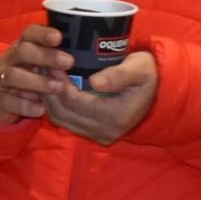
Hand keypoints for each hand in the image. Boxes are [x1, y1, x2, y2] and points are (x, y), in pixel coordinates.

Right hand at [0, 24, 67, 125]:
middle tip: (68, 62)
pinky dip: (24, 105)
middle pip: (22, 51)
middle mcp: (10, 59)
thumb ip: (60, 57)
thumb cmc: (30, 75)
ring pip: (13, 75)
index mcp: (23, 46)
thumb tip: (93, 56)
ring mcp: (0, 78)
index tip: (59, 38)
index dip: (42, 34)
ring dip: (36, 81)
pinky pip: (7, 100)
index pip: (29, 33)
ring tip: (58, 87)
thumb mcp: (41, 62)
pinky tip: (40, 109)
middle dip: (45, 56)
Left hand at [44, 49, 158, 145]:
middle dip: (48, 91)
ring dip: (48, 99)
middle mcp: (105, 131)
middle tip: (40, 68)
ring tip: (44, 77)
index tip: (49, 64)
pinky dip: (55, 106)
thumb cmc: (148, 75)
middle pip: (62, 113)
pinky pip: (66, 122)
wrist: (159, 92)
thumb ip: (119, 75)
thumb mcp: (139, 69)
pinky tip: (52, 89)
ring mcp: (100, 135)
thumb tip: (95, 82)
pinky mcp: (95, 134)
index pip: (74, 102)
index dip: (58, 83)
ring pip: (61, 120)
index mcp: (116, 116)